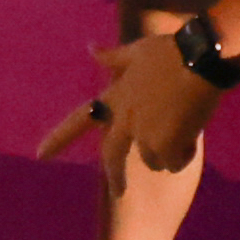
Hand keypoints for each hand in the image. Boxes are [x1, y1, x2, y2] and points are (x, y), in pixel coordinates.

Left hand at [38, 27, 217, 171]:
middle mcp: (123, 121)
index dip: (59, 138)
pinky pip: (175, 162)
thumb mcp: (136, 51)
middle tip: (119, 192)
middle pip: (112, 157)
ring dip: (167, 152)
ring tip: (183, 126)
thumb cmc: (170, 51)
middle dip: (116, 177)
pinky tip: (194, 130)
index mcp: (114, 98)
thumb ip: (112, 57)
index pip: (78, 121)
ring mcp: (143, 135)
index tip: (40, 154)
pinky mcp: (165, 146)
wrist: (200, 60)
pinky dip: (184, 154)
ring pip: (154, 160)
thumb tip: (89, 47)